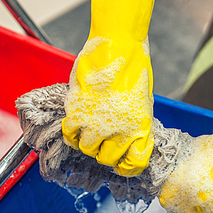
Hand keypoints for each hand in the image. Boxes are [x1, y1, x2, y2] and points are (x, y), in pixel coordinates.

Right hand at [63, 36, 153, 176]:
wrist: (118, 46)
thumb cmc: (134, 69)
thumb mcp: (143, 101)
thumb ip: (135, 123)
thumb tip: (124, 137)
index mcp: (140, 128)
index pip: (134, 163)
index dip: (127, 167)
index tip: (122, 164)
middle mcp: (119, 130)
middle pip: (107, 159)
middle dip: (104, 153)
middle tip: (102, 142)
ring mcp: (97, 122)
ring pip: (86, 148)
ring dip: (87, 142)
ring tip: (89, 129)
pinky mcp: (77, 111)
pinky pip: (69, 134)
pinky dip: (71, 132)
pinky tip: (76, 124)